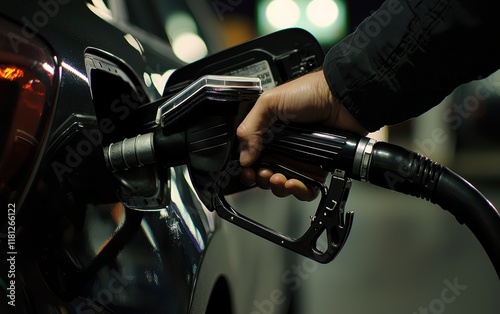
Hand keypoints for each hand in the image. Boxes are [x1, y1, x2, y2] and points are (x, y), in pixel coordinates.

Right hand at [237, 69, 367, 200]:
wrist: (340, 99)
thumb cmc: (309, 93)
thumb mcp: (270, 103)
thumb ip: (250, 127)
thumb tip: (243, 157)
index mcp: (268, 133)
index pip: (252, 157)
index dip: (248, 168)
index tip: (248, 171)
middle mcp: (282, 147)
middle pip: (266, 174)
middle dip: (262, 179)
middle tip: (265, 173)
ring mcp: (300, 158)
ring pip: (284, 184)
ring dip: (278, 187)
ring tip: (280, 178)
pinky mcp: (317, 167)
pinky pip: (306, 188)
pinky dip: (299, 191)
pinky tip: (296, 184)